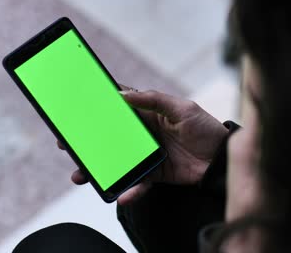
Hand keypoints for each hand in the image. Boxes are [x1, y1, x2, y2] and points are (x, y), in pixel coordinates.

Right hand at [58, 85, 227, 204]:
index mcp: (148, 115)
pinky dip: (129, 190)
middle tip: (67, 145)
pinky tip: (120, 196)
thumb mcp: (181, 107)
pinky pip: (138, 183)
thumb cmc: (204, 128)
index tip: (76, 111)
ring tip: (80, 174)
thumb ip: (153, 99)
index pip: (117, 110)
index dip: (97, 110)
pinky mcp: (155, 174)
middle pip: (109, 138)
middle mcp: (143, 135)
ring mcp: (147, 155)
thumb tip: (123, 94)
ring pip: (116, 161)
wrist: (223, 159)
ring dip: (98, 168)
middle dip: (88, 142)